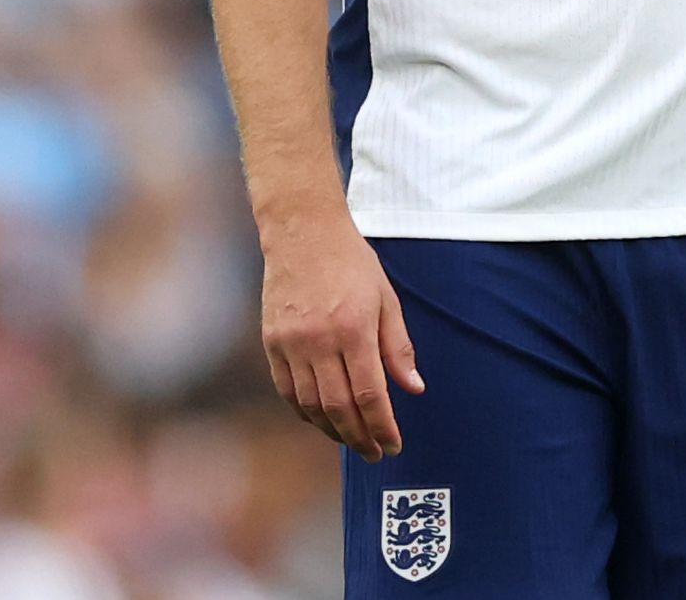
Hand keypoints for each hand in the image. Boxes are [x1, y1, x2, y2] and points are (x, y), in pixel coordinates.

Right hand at [258, 207, 424, 460]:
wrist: (303, 232)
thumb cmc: (351, 263)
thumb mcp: (386, 299)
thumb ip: (398, 347)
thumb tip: (414, 389)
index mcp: (354, 328)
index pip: (369, 395)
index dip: (383, 427)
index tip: (394, 445)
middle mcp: (319, 340)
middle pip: (338, 408)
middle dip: (359, 438)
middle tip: (374, 452)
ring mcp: (290, 343)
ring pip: (310, 405)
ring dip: (332, 431)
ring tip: (352, 440)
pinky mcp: (271, 342)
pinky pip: (287, 391)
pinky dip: (305, 412)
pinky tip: (321, 419)